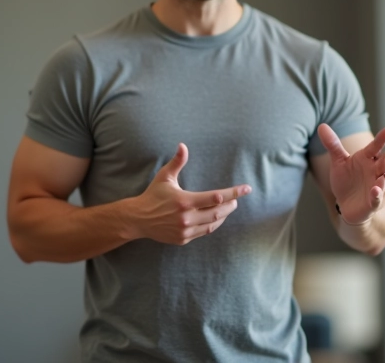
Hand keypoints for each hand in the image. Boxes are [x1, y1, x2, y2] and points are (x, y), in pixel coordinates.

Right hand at [130, 143, 251, 244]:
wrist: (138, 219)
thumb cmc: (153, 195)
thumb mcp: (164, 177)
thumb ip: (177, 162)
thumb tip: (183, 145)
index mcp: (185, 201)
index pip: (216, 197)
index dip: (234, 193)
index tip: (246, 189)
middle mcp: (187, 218)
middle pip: (218, 212)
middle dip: (230, 205)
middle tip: (235, 199)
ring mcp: (185, 230)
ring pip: (213, 224)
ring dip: (223, 216)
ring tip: (228, 208)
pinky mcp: (183, 239)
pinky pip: (204, 232)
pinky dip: (212, 225)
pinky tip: (215, 218)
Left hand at [318, 124, 384, 225]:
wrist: (345, 204)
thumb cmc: (346, 179)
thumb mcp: (338, 161)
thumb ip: (333, 144)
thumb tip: (321, 126)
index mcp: (367, 159)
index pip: (376, 147)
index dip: (382, 139)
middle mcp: (375, 172)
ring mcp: (376, 187)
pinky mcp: (372, 202)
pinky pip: (376, 199)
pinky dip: (377, 194)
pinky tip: (376, 190)